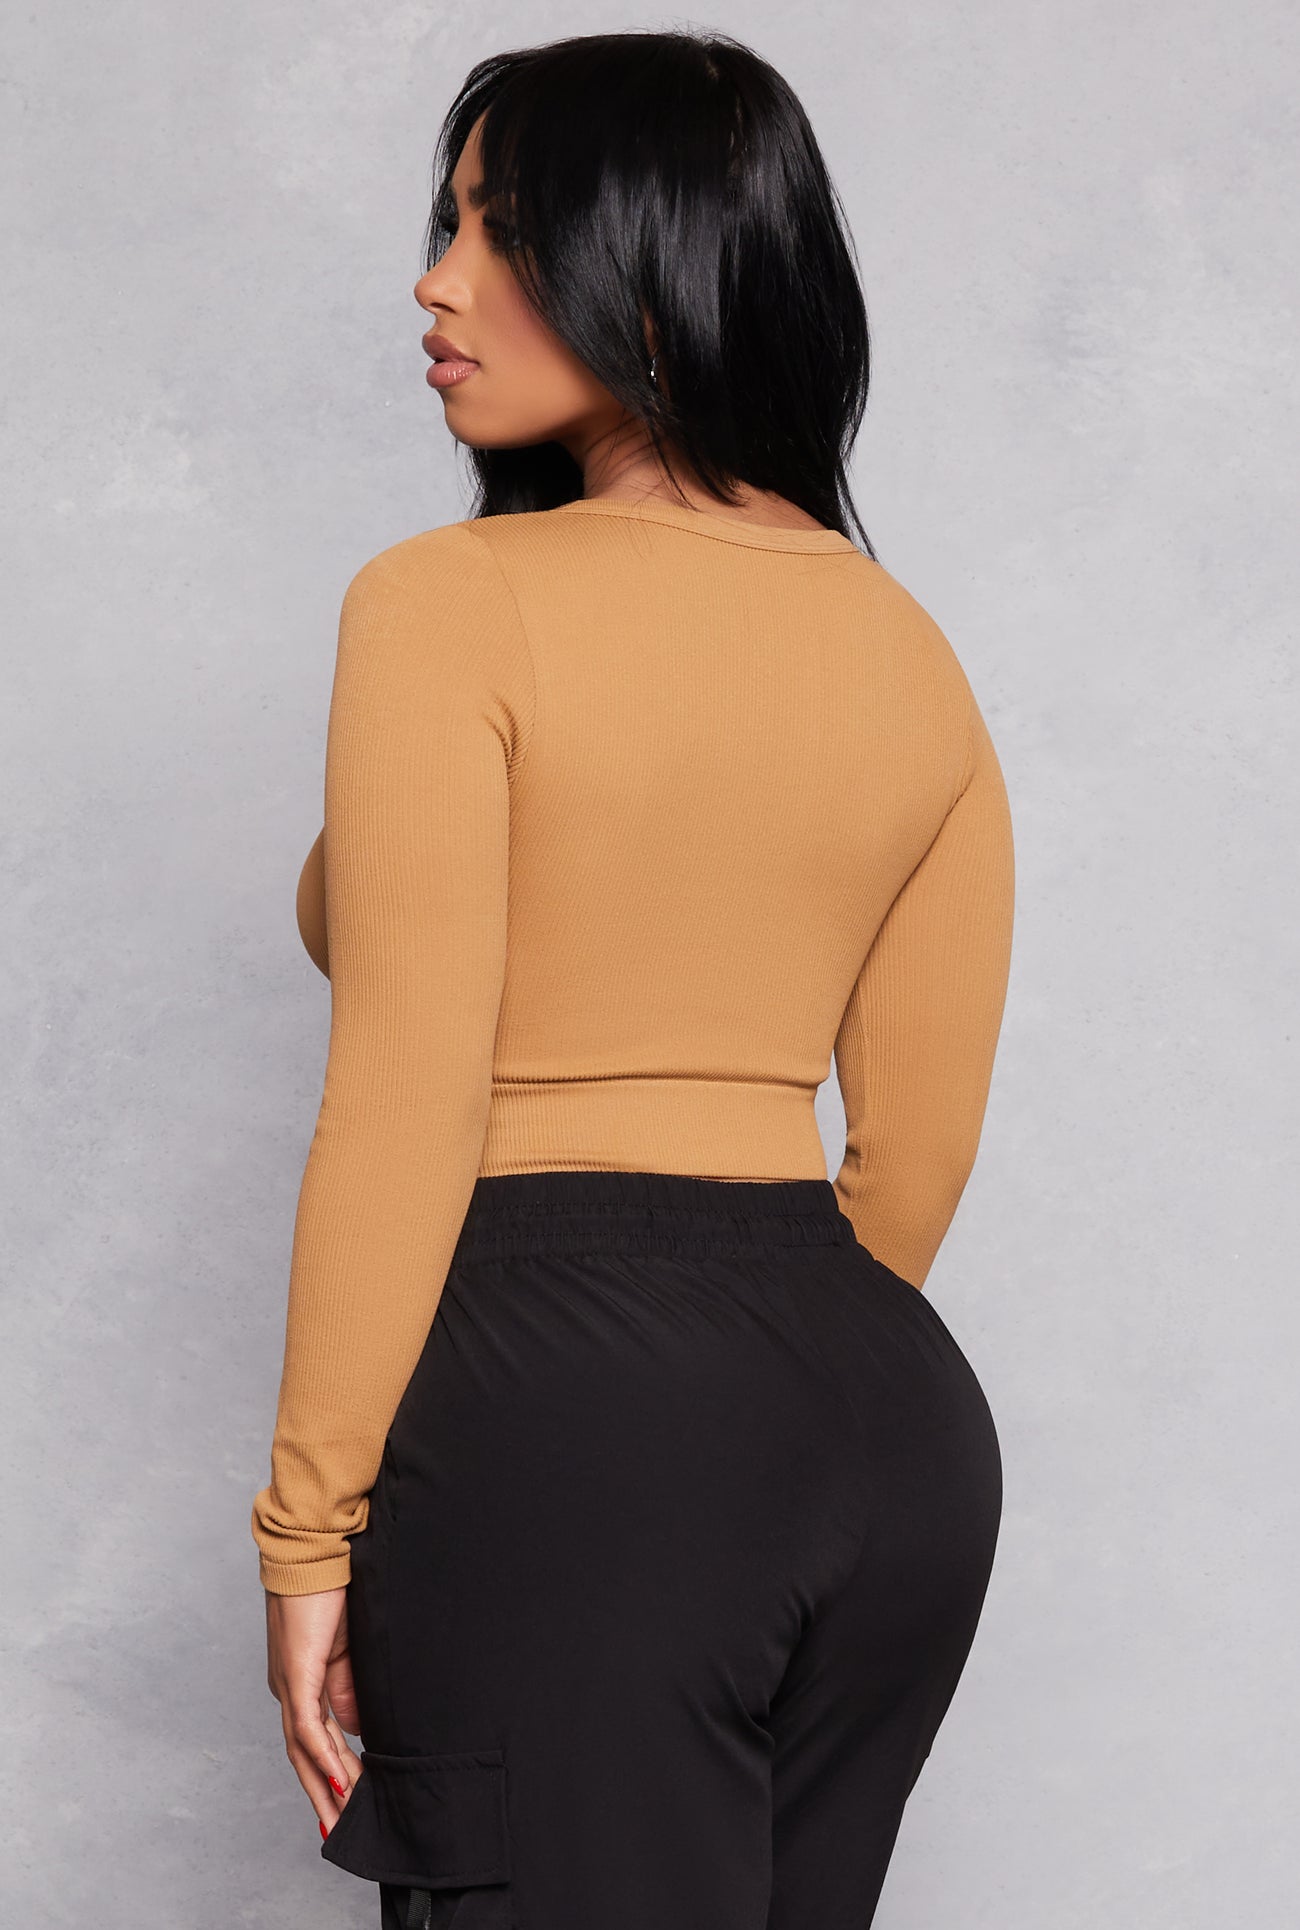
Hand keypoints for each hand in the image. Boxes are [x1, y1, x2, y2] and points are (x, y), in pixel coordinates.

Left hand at [265, 1585, 363, 1837]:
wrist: (313, 1551)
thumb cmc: (331, 1590)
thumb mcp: (345, 1649)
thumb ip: (347, 1688)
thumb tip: (352, 1728)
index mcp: (297, 1682)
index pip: (311, 1741)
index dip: (327, 1774)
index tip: (345, 1804)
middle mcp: (286, 1689)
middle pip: (301, 1757)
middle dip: (322, 1797)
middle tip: (339, 1833)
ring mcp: (288, 1684)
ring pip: (302, 1751)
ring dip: (324, 1788)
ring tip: (343, 1820)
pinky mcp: (296, 1674)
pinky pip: (310, 1727)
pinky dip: (325, 1757)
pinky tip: (342, 1781)